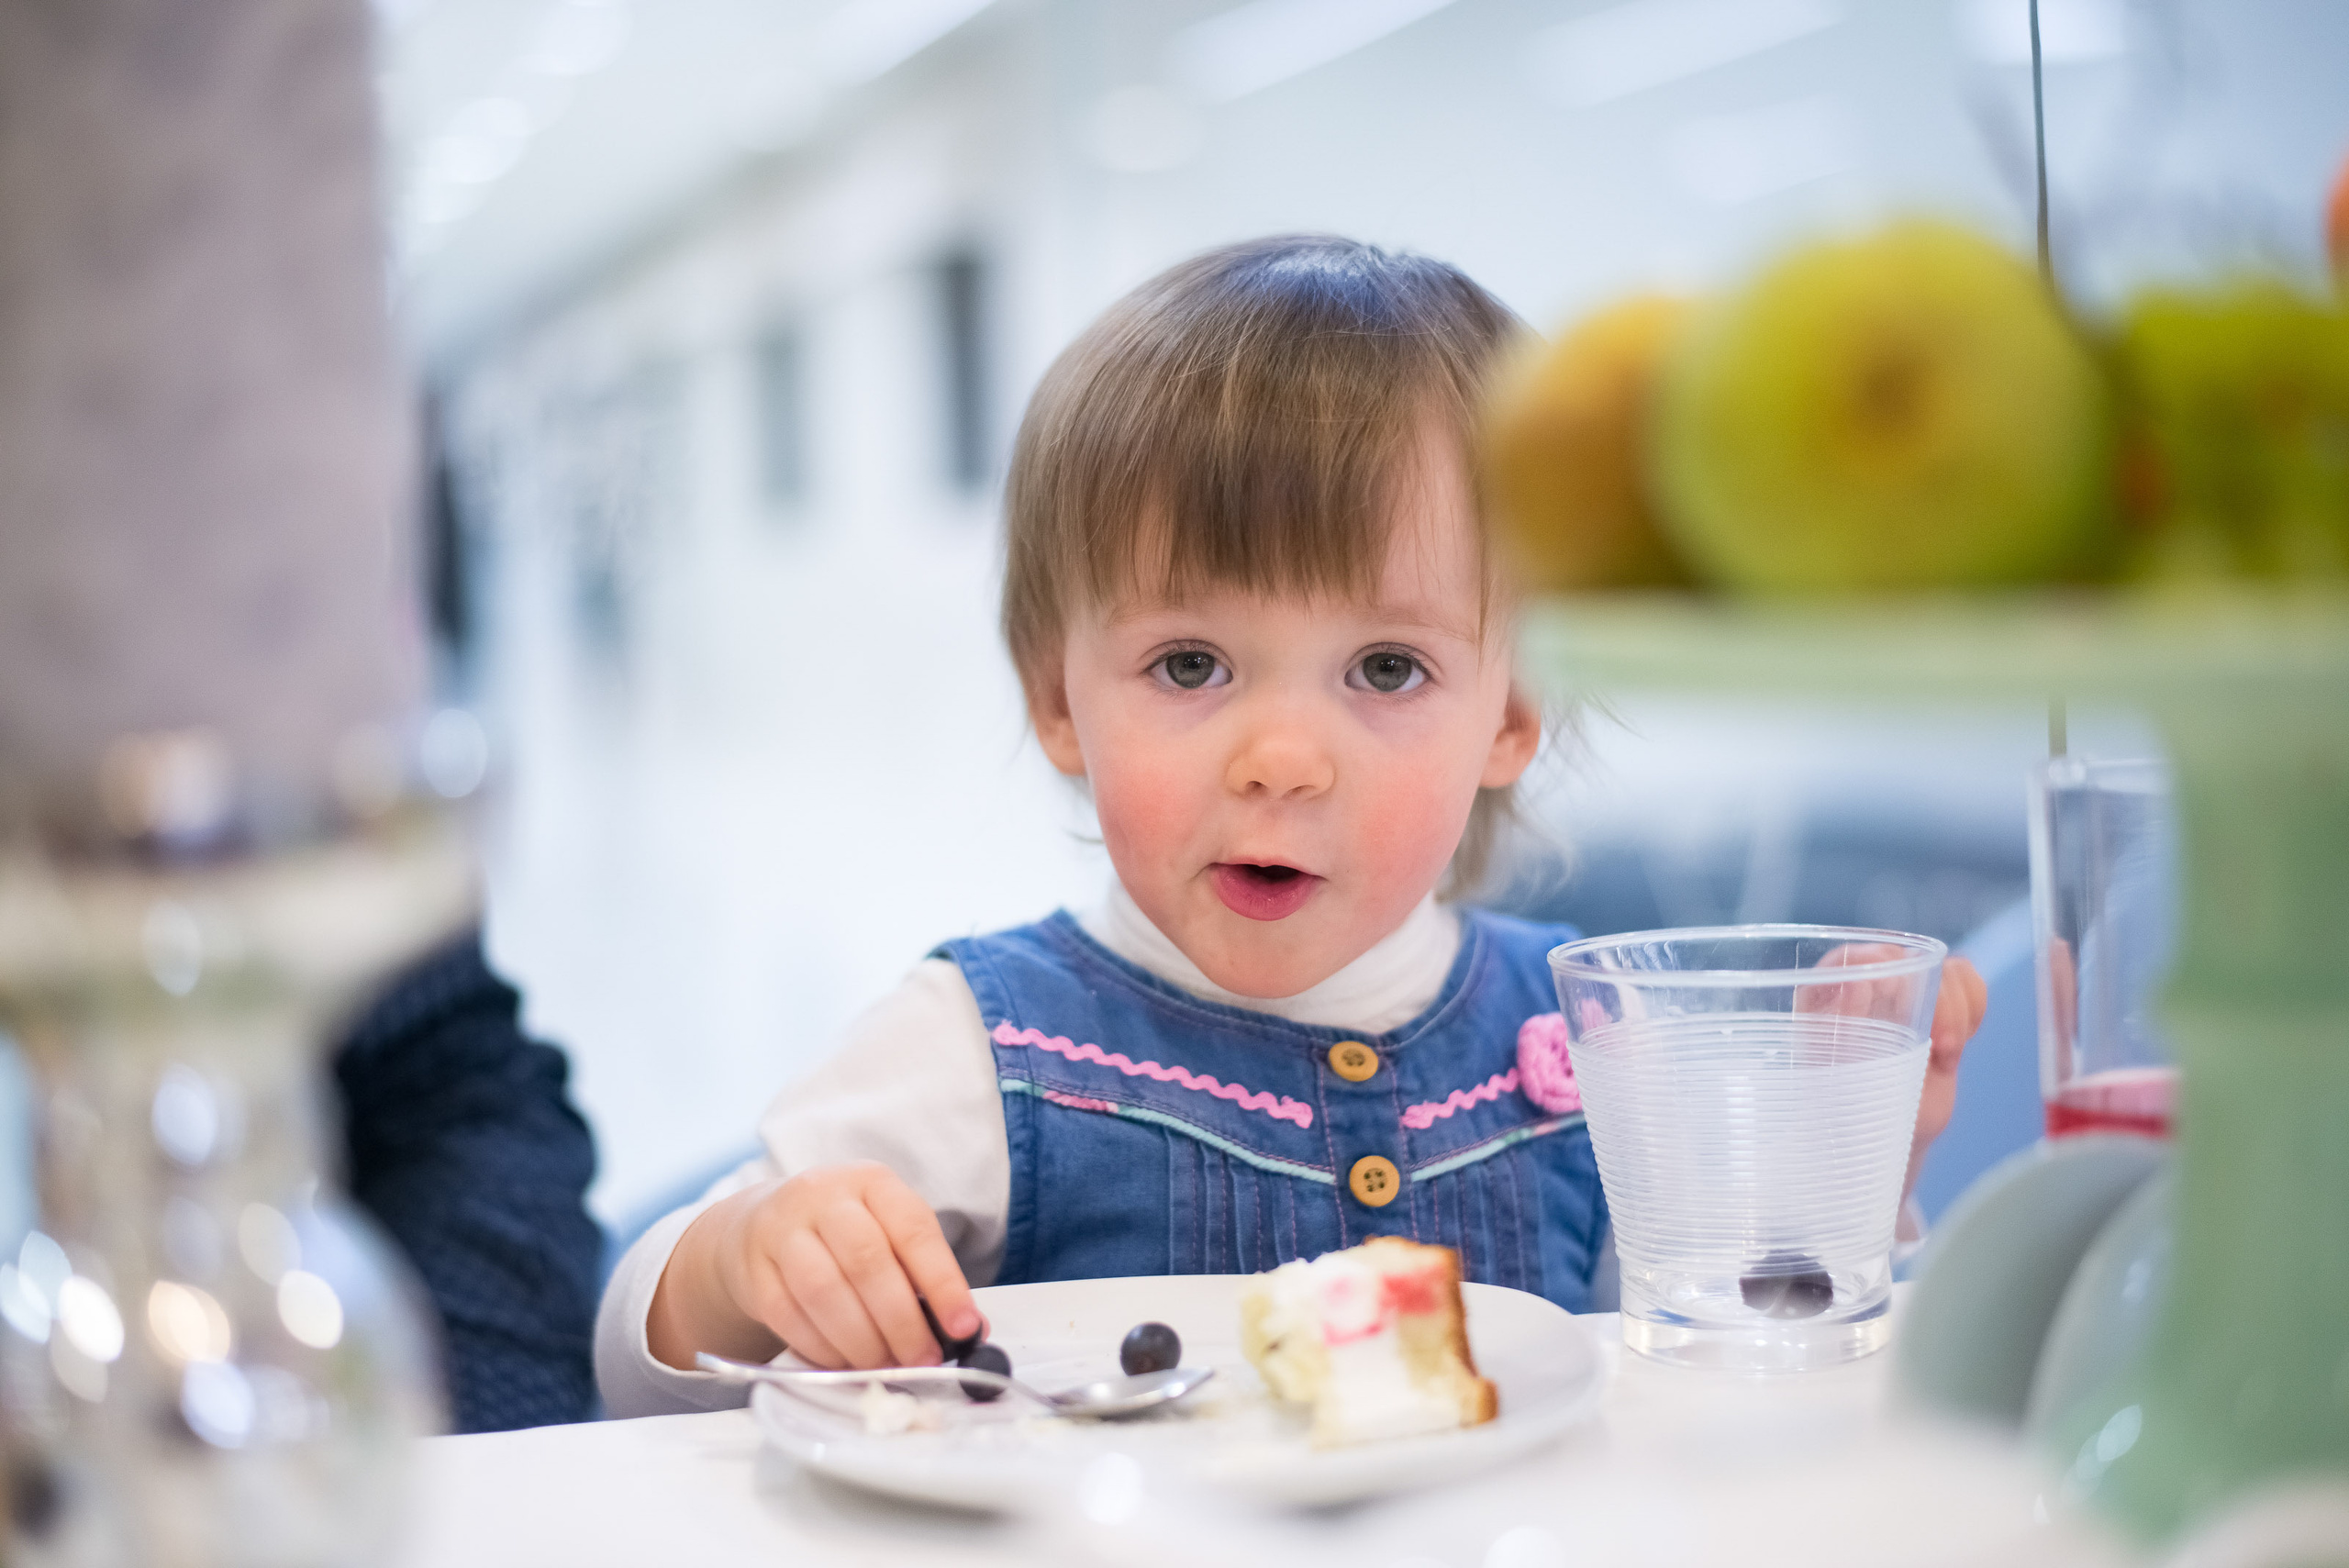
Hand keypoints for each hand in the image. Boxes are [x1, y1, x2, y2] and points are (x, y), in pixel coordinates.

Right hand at [649, 1161, 981, 1372]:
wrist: (759, 1227)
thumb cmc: (841, 1235)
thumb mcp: (886, 1232)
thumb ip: (925, 1276)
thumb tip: (969, 1329)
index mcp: (871, 1182)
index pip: (914, 1229)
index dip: (943, 1283)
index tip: (965, 1328)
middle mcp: (823, 1196)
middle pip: (867, 1262)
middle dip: (901, 1322)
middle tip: (923, 1359)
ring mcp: (781, 1230)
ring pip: (824, 1291)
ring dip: (862, 1341)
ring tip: (886, 1366)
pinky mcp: (753, 1271)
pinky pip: (789, 1317)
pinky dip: (824, 1349)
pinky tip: (847, 1362)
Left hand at [1799, 948, 1987, 1198]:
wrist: (1879, 1137)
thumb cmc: (1843, 1109)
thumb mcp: (1837, 1076)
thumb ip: (1841, 1027)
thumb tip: (1854, 981)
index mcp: (1823, 997)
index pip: (1850, 958)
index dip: (1882, 974)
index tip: (1905, 1008)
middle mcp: (1862, 986)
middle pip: (1909, 959)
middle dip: (1937, 1001)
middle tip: (1942, 1048)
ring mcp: (1903, 994)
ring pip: (1945, 970)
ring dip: (1958, 1013)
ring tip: (1946, 1057)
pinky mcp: (1937, 1007)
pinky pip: (1968, 983)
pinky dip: (1974, 1010)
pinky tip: (1956, 1048)